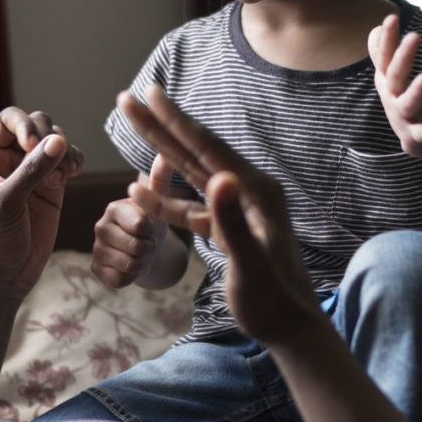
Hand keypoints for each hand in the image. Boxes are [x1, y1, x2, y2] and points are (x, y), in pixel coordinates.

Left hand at [0, 107, 83, 299]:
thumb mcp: (8, 202)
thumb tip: (59, 140)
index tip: (33, 147)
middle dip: (49, 139)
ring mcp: (31, 170)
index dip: (25, 126)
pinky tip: (72, 174)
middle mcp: (8, 157)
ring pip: (55, 139)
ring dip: (64, 152)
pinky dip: (74, 161)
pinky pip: (68, 159)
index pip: (8, 119)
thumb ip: (32, 170)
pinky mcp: (52, 184)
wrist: (6, 275)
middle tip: (53, 170)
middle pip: (36, 124)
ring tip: (63, 178)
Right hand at [90, 153, 173, 287]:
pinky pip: (121, 280)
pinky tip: (129, 266)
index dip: (152, 231)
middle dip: (148, 249)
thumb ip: (160, 179)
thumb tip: (165, 152)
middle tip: (146, 242)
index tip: (150, 226)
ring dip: (142, 263)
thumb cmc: (152, 221)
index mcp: (114, 208)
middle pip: (137, 248)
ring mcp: (95, 249)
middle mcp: (99, 227)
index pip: (140, 226)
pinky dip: (131, 277)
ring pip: (130, 265)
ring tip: (139, 253)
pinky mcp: (96, 269)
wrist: (144, 248)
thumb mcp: (158, 202)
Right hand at [120, 86, 317, 344]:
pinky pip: (192, 206)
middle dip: (162, 125)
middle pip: (197, 151)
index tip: (150, 92)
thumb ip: (232, 221)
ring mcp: (239, 209)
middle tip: (130, 98)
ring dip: (162, 153)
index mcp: (255, 190)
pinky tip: (141, 190)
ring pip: (192, 174)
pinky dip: (166, 198)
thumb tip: (219, 178)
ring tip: (135, 131)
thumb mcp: (249, 262)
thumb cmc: (273, 300)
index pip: (208, 147)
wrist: (291, 330)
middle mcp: (248, 191)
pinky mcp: (230, 228)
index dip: (176, 120)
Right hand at [368, 14, 421, 159]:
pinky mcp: (415, 137)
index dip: (387, 39)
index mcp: (387, 82)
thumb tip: (376, 29)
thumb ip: (384, 55)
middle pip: (394, 75)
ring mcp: (402, 118)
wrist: (420, 143)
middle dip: (402, 56)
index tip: (392, 17)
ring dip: (415, 91)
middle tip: (415, 36)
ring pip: (406, 103)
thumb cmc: (408, 105)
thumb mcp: (394, 79)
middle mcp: (390, 98)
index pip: (384, 57)